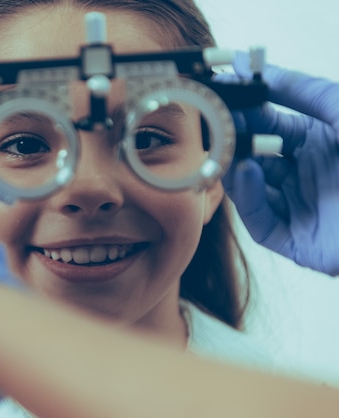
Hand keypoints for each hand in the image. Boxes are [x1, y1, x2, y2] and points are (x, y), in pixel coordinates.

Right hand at [221, 54, 338, 275]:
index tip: (221, 96)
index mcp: (318, 142)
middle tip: (214, 122)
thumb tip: (254, 68)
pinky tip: (246, 173)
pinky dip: (248, 198)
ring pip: (249, 189)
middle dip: (233, 139)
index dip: (245, 110)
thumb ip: (301, 88)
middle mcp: (304, 174)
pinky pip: (260, 222)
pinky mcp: (294, 240)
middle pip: (253, 155)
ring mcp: (298, 207)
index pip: (268, 124)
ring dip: (232, 167)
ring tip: (223, 148)